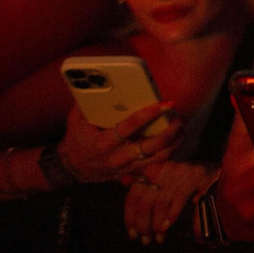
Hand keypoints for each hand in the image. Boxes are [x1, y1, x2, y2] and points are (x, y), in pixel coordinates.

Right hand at [56, 102, 182, 184]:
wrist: (73, 168)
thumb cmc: (77, 139)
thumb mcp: (76, 120)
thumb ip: (87, 103)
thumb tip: (98, 82)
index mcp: (104, 142)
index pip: (129, 127)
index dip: (147, 115)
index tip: (162, 104)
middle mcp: (118, 156)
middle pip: (151, 145)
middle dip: (169, 130)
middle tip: (178, 116)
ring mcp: (128, 165)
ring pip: (159, 156)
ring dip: (174, 141)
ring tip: (181, 125)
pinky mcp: (134, 170)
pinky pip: (157, 162)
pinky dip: (170, 150)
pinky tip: (177, 138)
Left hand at [123, 160, 215, 244]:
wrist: (228, 175)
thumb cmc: (196, 182)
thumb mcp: (171, 182)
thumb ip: (150, 184)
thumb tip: (123, 181)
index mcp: (159, 168)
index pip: (135, 192)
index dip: (130, 214)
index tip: (131, 233)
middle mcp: (168, 168)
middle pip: (145, 199)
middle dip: (143, 223)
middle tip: (145, 240)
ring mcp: (184, 172)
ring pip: (160, 201)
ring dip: (157, 223)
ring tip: (158, 238)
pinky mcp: (199, 177)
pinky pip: (179, 198)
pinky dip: (172, 214)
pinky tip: (167, 226)